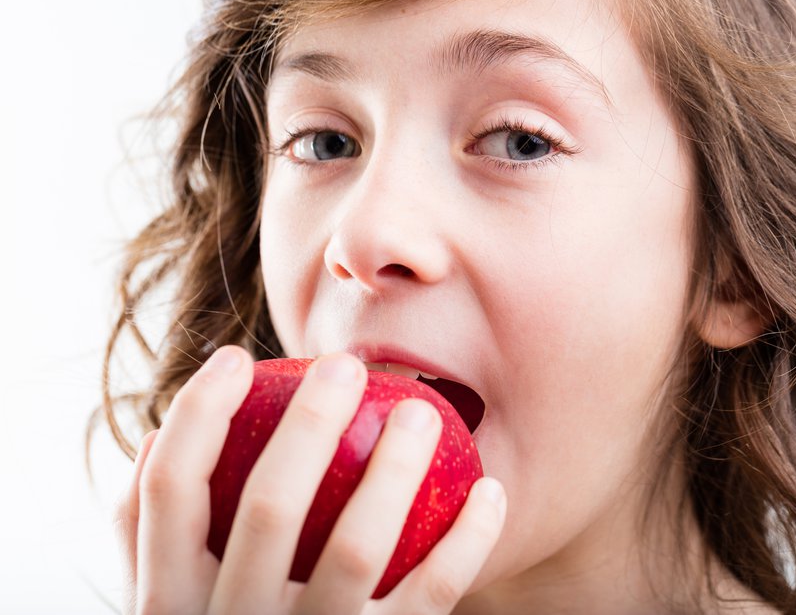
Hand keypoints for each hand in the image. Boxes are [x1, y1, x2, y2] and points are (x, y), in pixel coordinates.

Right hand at [112, 347, 505, 613]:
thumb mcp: (169, 603)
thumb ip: (154, 538)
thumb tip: (152, 437)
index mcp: (167, 602)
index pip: (168, 488)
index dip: (198, 412)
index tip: (237, 357)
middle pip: (268, 506)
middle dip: (308, 424)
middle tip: (344, 365)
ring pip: (356, 546)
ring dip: (394, 468)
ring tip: (421, 412)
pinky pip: (432, 597)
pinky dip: (467, 540)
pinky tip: (490, 490)